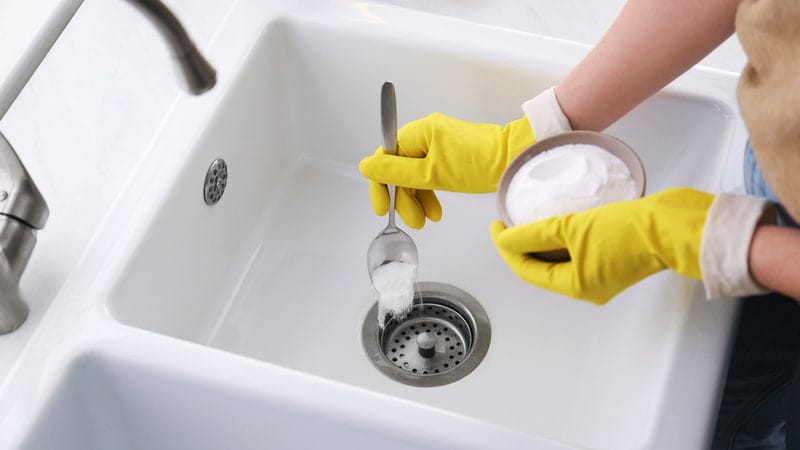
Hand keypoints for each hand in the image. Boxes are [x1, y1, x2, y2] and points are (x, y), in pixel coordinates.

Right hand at [359, 113, 533, 228]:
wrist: (513, 160)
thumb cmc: (478, 164)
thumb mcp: (432, 174)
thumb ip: (396, 172)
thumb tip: (366, 166)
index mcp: (418, 132)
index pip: (385, 157)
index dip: (380, 185)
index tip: (382, 208)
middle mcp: (425, 134)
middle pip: (400, 168)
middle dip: (404, 198)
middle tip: (413, 221)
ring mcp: (438, 144)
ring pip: (414, 175)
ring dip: (417, 199)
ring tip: (426, 220)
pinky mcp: (449, 155)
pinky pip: (429, 174)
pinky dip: (429, 193)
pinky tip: (435, 210)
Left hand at [490, 188, 713, 304]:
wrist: (674, 225)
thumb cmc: (629, 230)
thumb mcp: (573, 227)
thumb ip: (534, 234)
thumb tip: (505, 238)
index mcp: (577, 286)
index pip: (528, 271)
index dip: (507, 248)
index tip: (496, 226)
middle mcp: (588, 288)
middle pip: (542, 269)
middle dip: (521, 248)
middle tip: (507, 224)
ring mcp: (602, 277)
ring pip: (559, 262)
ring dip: (541, 244)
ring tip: (526, 221)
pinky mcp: (614, 262)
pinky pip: (577, 255)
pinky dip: (562, 242)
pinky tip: (556, 223)